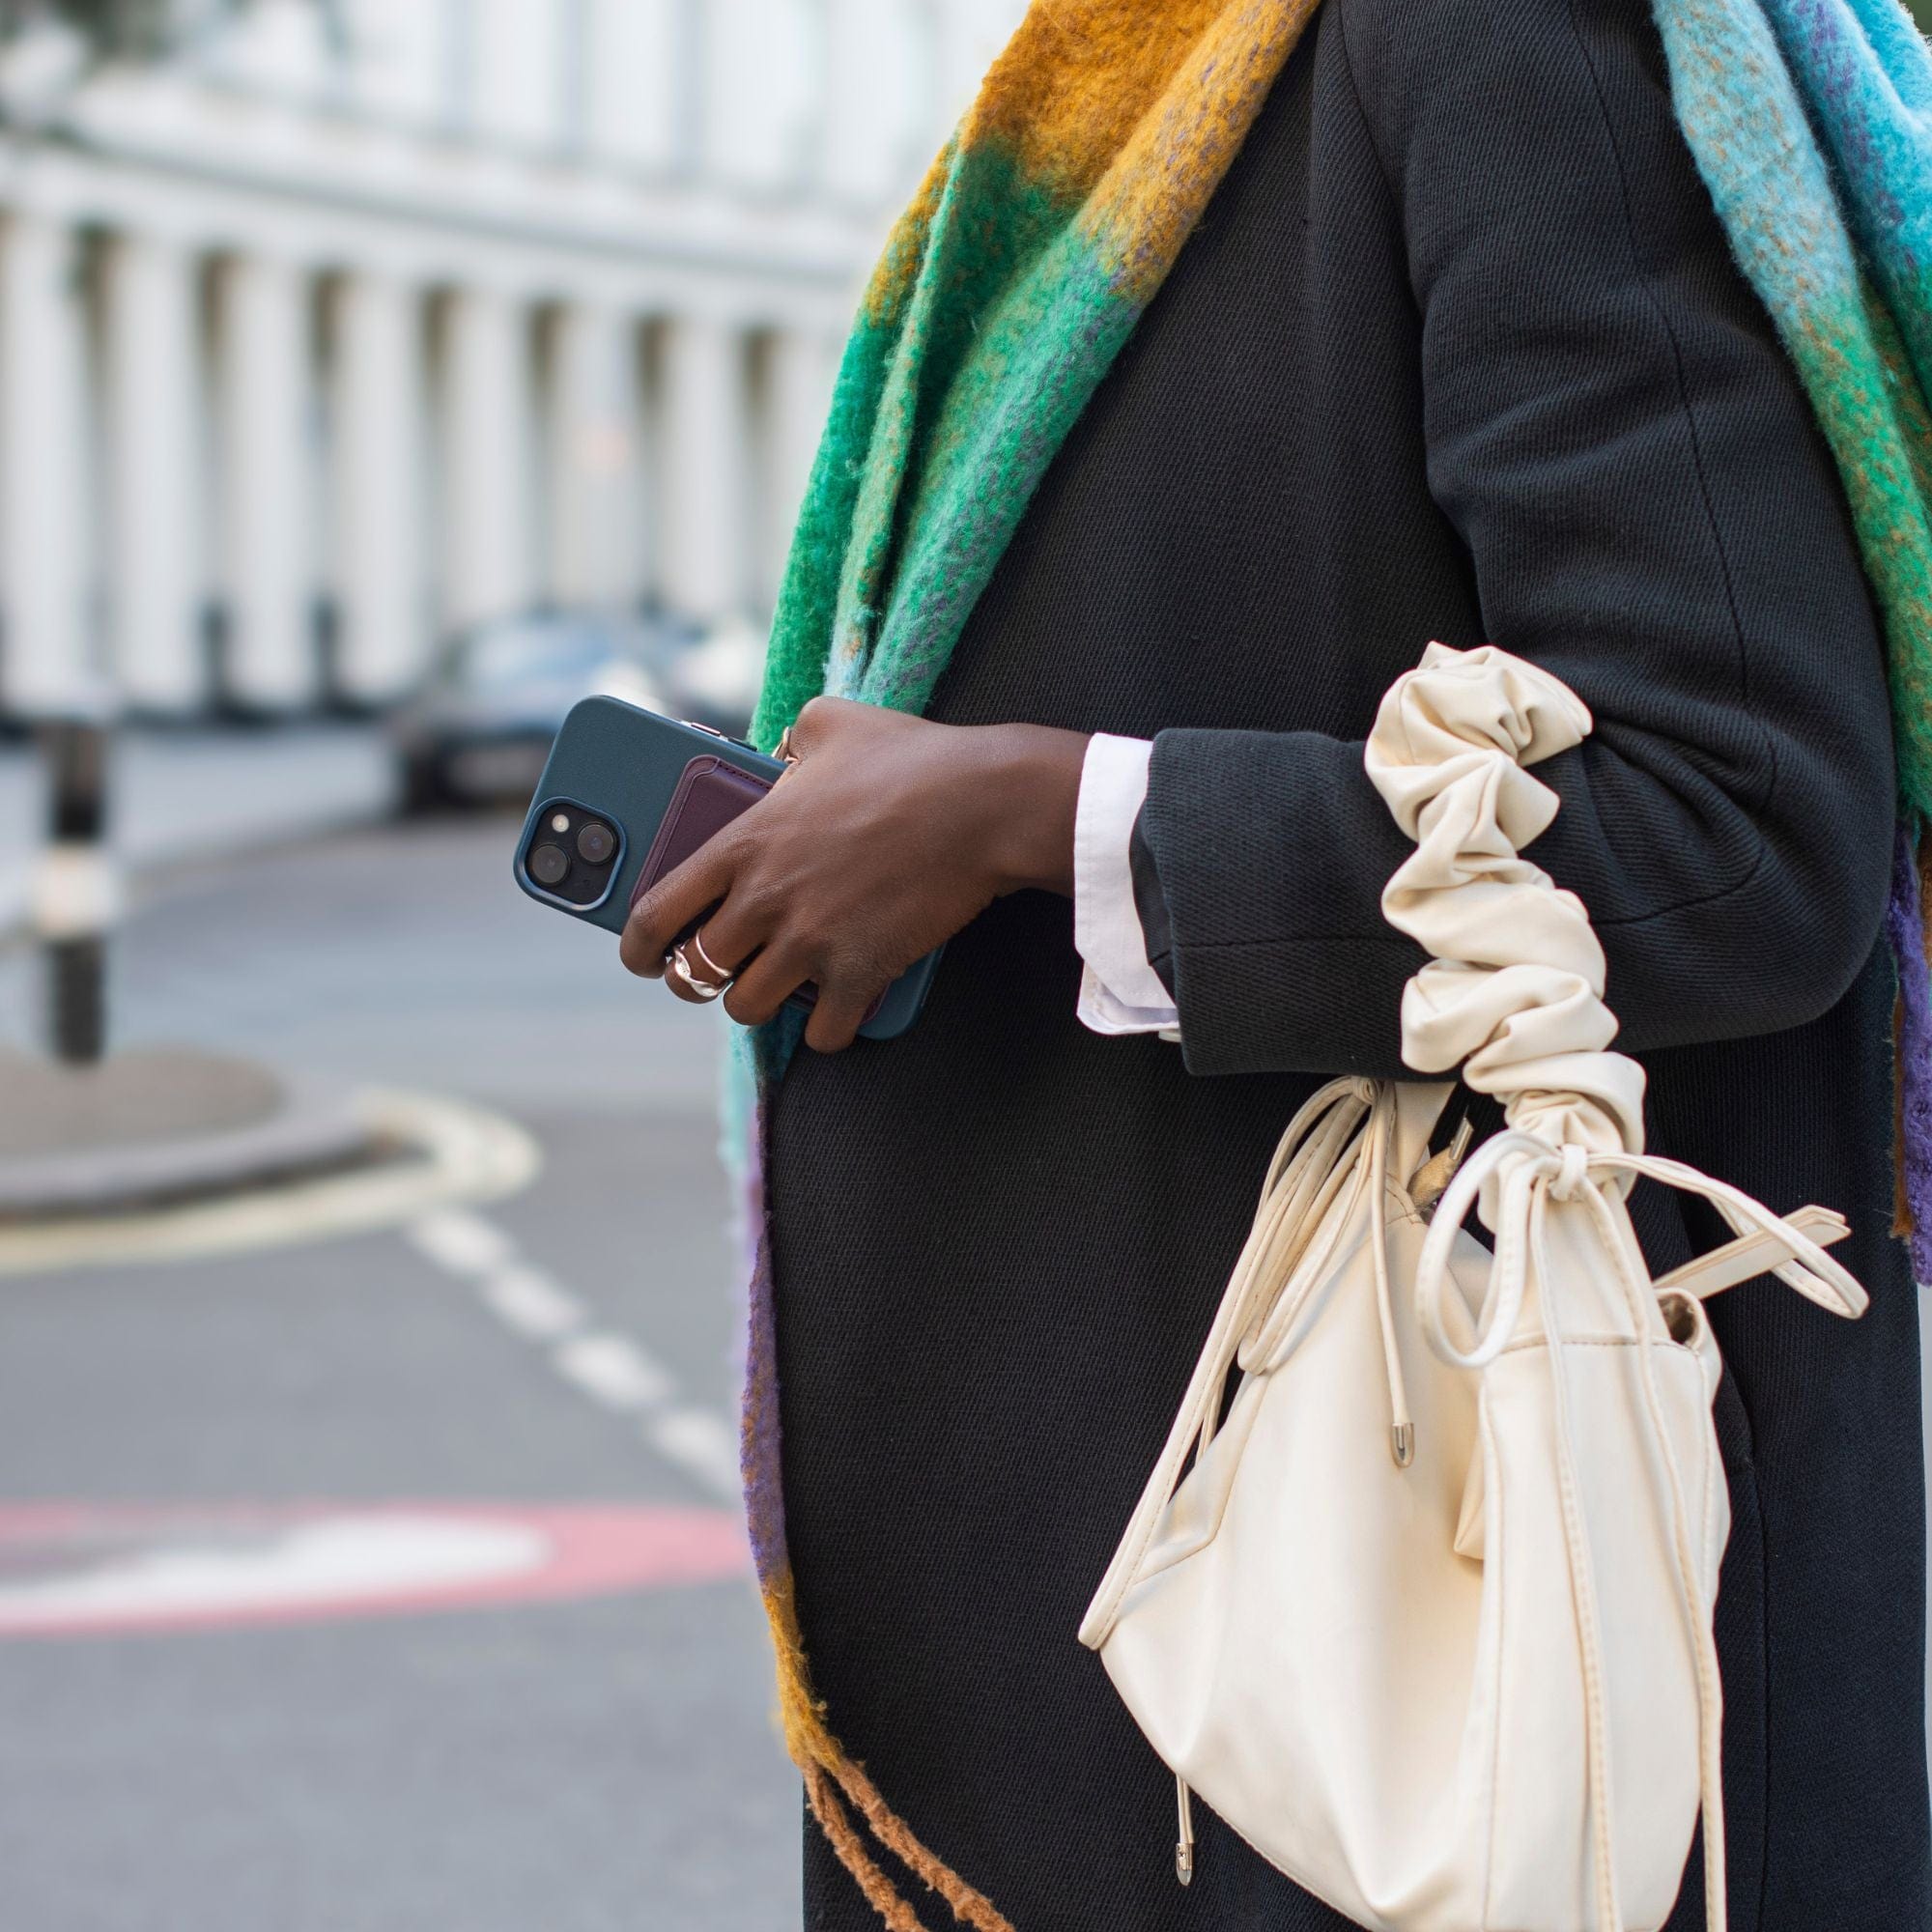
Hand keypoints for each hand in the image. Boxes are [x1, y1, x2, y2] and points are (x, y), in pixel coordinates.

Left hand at [620, 697, 1088, 1050]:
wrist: (984, 803)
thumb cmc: (912, 758)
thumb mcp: (832, 722)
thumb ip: (790, 736)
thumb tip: (782, 746)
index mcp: (744, 842)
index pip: (656, 913)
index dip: (639, 946)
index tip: (644, 956)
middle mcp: (765, 899)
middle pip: (696, 972)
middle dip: (698, 980)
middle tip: (716, 973)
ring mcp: (812, 942)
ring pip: (748, 1009)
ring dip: (759, 1002)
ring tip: (778, 986)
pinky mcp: (861, 972)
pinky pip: (823, 1032)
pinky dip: (829, 1027)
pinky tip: (839, 1008)